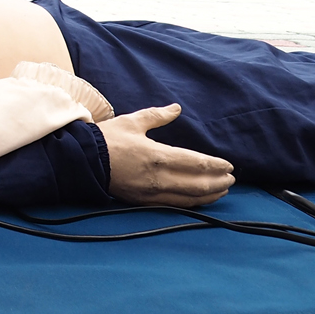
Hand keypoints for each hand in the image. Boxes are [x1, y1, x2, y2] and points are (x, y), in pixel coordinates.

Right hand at [101, 104, 233, 205]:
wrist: (84, 160)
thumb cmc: (107, 139)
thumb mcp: (132, 122)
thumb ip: (158, 116)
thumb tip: (176, 108)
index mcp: (158, 155)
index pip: (197, 163)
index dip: (216, 165)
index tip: (229, 165)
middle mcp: (158, 177)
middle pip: (199, 184)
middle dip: (219, 182)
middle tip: (231, 178)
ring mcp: (152, 192)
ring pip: (190, 197)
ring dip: (210, 194)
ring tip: (222, 190)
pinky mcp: (144, 201)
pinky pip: (175, 205)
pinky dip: (193, 203)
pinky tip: (200, 199)